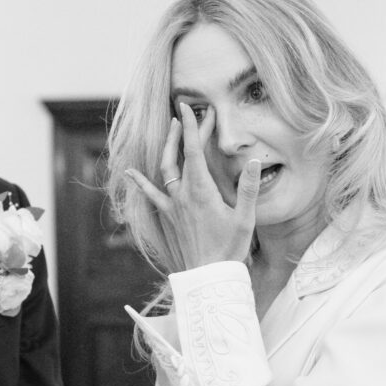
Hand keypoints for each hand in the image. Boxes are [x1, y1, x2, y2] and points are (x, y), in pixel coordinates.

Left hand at [125, 102, 260, 269]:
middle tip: (186, 113)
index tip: (190, 107)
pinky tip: (130, 172)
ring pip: (165, 169)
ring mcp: (171, 207)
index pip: (195, 150)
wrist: (206, 278)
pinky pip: (151, 196)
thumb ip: (248, 189)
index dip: (193, 126)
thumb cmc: (228, 251)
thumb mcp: (245, 219)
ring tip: (170, 129)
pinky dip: (141, 183)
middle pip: (181, 155)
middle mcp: (182, 194)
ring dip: (167, 148)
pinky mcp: (166, 219)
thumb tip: (254, 161)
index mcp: (202, 190)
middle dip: (184, 132)